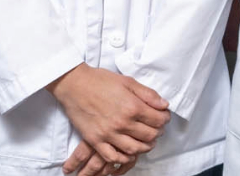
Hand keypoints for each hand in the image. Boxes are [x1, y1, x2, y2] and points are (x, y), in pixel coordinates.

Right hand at [48, 64, 168, 171]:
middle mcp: (122, 123)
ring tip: (146, 141)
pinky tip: (128, 153)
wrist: (74, 84)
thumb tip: (164, 105)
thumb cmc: (100, 81)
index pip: (158, 120)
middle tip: (157, 128)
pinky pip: (112, 157)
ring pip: (134, 149)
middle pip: (149, 136)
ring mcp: (108, 134)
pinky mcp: (95, 140)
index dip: (165, 118)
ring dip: (144, 147)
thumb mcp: (128, 82)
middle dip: (158, 132)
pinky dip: (123, 158)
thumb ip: (148, 94)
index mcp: (132, 107)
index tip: (164, 116)